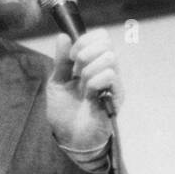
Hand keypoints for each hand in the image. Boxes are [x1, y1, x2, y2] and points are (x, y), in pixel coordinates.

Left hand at [46, 27, 121, 150]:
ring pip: (109, 58)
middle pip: (106, 43)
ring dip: (89, 70)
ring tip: (83, 87)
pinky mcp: (117, 96)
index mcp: (92, 63)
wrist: (71, 137)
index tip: (71, 57)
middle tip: (76, 71)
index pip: (101, 37)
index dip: (85, 40)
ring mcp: (113, 82)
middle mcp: (106, 69)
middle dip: (85, 53)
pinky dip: (94, 82)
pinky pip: (110, 76)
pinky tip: (90, 95)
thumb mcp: (57, 82)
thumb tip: (63, 36)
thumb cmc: (65, 112)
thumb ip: (61, 59)